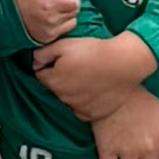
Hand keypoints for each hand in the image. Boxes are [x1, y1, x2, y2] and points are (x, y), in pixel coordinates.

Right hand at [12, 0, 82, 46]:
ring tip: (54, 10)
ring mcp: (49, 31)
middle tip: (58, 1)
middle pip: (74, 12)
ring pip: (72, 21)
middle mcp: (50, 20)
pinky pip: (64, 31)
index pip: (74, 2)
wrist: (3, 15)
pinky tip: (51, 19)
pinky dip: (62, 24)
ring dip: (67, 15)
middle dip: (70, 4)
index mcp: (47, 5)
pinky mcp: (48, 39)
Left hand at [31, 27, 157, 122]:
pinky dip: (86, 102)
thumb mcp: (63, 45)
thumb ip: (43, 53)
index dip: (49, 64)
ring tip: (89, 77)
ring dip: (73, 91)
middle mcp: (63, 98)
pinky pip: (83, 109)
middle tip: (78, 66)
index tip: (62, 59)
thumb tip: (34, 61)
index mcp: (54, 81)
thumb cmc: (94, 51)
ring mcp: (79, 108)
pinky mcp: (94, 114)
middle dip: (61, 78)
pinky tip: (95, 90)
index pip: (41, 74)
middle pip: (55, 87)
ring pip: (69, 99)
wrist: (124, 62)